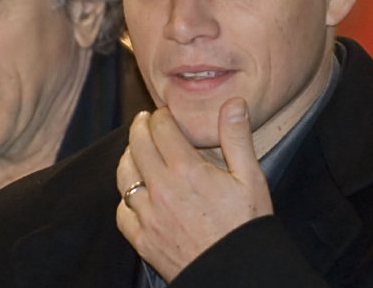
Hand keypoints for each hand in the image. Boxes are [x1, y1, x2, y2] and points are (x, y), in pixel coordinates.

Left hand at [116, 98, 272, 281]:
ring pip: (124, 175)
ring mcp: (148, 216)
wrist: (237, 273)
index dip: (161, 115)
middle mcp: (161, 189)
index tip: (164, 113)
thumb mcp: (250, 178)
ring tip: (135, 149)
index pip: (161, 128)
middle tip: (144, 120)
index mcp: (187, 169)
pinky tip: (134, 192)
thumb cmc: (247, 225)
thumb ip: (237, 137)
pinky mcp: (142, 239)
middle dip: (140, 127)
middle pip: (137, 145)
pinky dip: (126, 197)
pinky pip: (122, 211)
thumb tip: (234, 103)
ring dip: (128, 157)